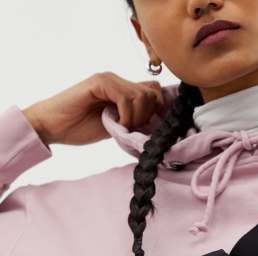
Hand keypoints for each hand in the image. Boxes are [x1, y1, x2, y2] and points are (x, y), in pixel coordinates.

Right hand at [21, 72, 166, 146]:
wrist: (53, 126)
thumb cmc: (81, 128)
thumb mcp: (117, 126)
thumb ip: (134, 119)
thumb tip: (158, 122)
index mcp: (123, 89)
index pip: (154, 90)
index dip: (158, 109)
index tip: (150, 128)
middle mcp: (118, 80)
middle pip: (152, 92)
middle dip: (148, 115)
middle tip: (132, 129)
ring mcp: (108, 79)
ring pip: (142, 95)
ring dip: (137, 117)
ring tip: (122, 128)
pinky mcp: (98, 82)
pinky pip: (125, 97)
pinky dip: (126, 115)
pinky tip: (117, 124)